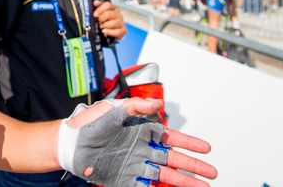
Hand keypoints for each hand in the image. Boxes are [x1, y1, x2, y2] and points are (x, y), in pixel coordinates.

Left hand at [60, 98, 216, 186]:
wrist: (69, 143)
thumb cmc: (89, 123)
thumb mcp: (112, 109)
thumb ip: (135, 106)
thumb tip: (157, 104)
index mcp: (141, 131)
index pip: (171, 139)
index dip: (189, 144)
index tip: (206, 149)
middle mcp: (142, 149)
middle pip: (174, 159)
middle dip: (194, 166)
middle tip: (213, 173)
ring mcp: (135, 164)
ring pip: (165, 174)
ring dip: (184, 181)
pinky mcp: (125, 178)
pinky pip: (147, 185)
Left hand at [93, 0, 125, 40]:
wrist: (111, 33)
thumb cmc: (106, 21)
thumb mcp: (102, 13)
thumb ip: (99, 7)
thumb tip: (96, 2)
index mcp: (114, 8)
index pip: (108, 5)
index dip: (100, 9)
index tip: (95, 15)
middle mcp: (119, 14)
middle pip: (108, 14)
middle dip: (101, 19)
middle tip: (99, 22)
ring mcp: (122, 23)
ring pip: (112, 23)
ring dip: (104, 26)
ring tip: (102, 27)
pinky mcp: (123, 31)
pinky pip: (116, 32)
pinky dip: (109, 32)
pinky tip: (104, 31)